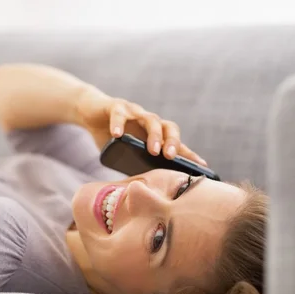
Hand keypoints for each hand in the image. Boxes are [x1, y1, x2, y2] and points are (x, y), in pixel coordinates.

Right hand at [77, 88, 206, 165]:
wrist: (91, 113)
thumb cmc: (112, 136)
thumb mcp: (126, 152)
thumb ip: (137, 163)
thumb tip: (146, 185)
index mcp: (154, 134)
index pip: (176, 143)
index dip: (189, 154)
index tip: (202, 166)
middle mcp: (149, 121)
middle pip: (168, 127)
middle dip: (173, 142)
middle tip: (172, 157)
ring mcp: (134, 112)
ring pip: (150, 120)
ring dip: (154, 135)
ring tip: (153, 150)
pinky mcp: (116, 107)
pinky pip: (119, 114)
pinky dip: (119, 124)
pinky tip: (117, 135)